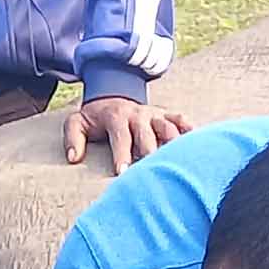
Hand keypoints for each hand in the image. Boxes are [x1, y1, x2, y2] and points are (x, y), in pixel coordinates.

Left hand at [66, 95, 191, 172]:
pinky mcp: (166, 115)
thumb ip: (72, 138)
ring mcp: (154, 114)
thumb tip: (74, 158)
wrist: (113, 94)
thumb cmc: (96, 117)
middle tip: (153, 172)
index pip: (121, 137)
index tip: (124, 173)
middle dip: (150, 153)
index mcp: (116, 117)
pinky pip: (181, 120)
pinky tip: (197, 143)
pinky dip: (190, 130)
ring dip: (174, 143)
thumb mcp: (77, 122)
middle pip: (148, 135)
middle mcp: (138, 115)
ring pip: (168, 128)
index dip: (122, 155)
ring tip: (178, 161)